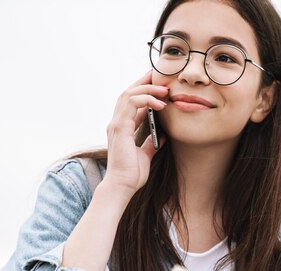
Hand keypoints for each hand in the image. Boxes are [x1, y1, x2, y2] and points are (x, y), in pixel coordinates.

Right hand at [104, 70, 168, 193]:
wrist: (123, 186)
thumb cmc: (131, 174)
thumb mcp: (145, 155)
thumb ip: (150, 144)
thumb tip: (162, 136)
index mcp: (121, 128)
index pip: (130, 102)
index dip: (142, 89)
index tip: (156, 82)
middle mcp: (116, 123)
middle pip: (127, 93)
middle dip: (143, 82)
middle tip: (158, 75)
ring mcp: (116, 124)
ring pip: (129, 95)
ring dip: (147, 89)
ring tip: (164, 90)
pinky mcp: (120, 128)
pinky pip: (132, 105)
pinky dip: (146, 100)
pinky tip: (159, 104)